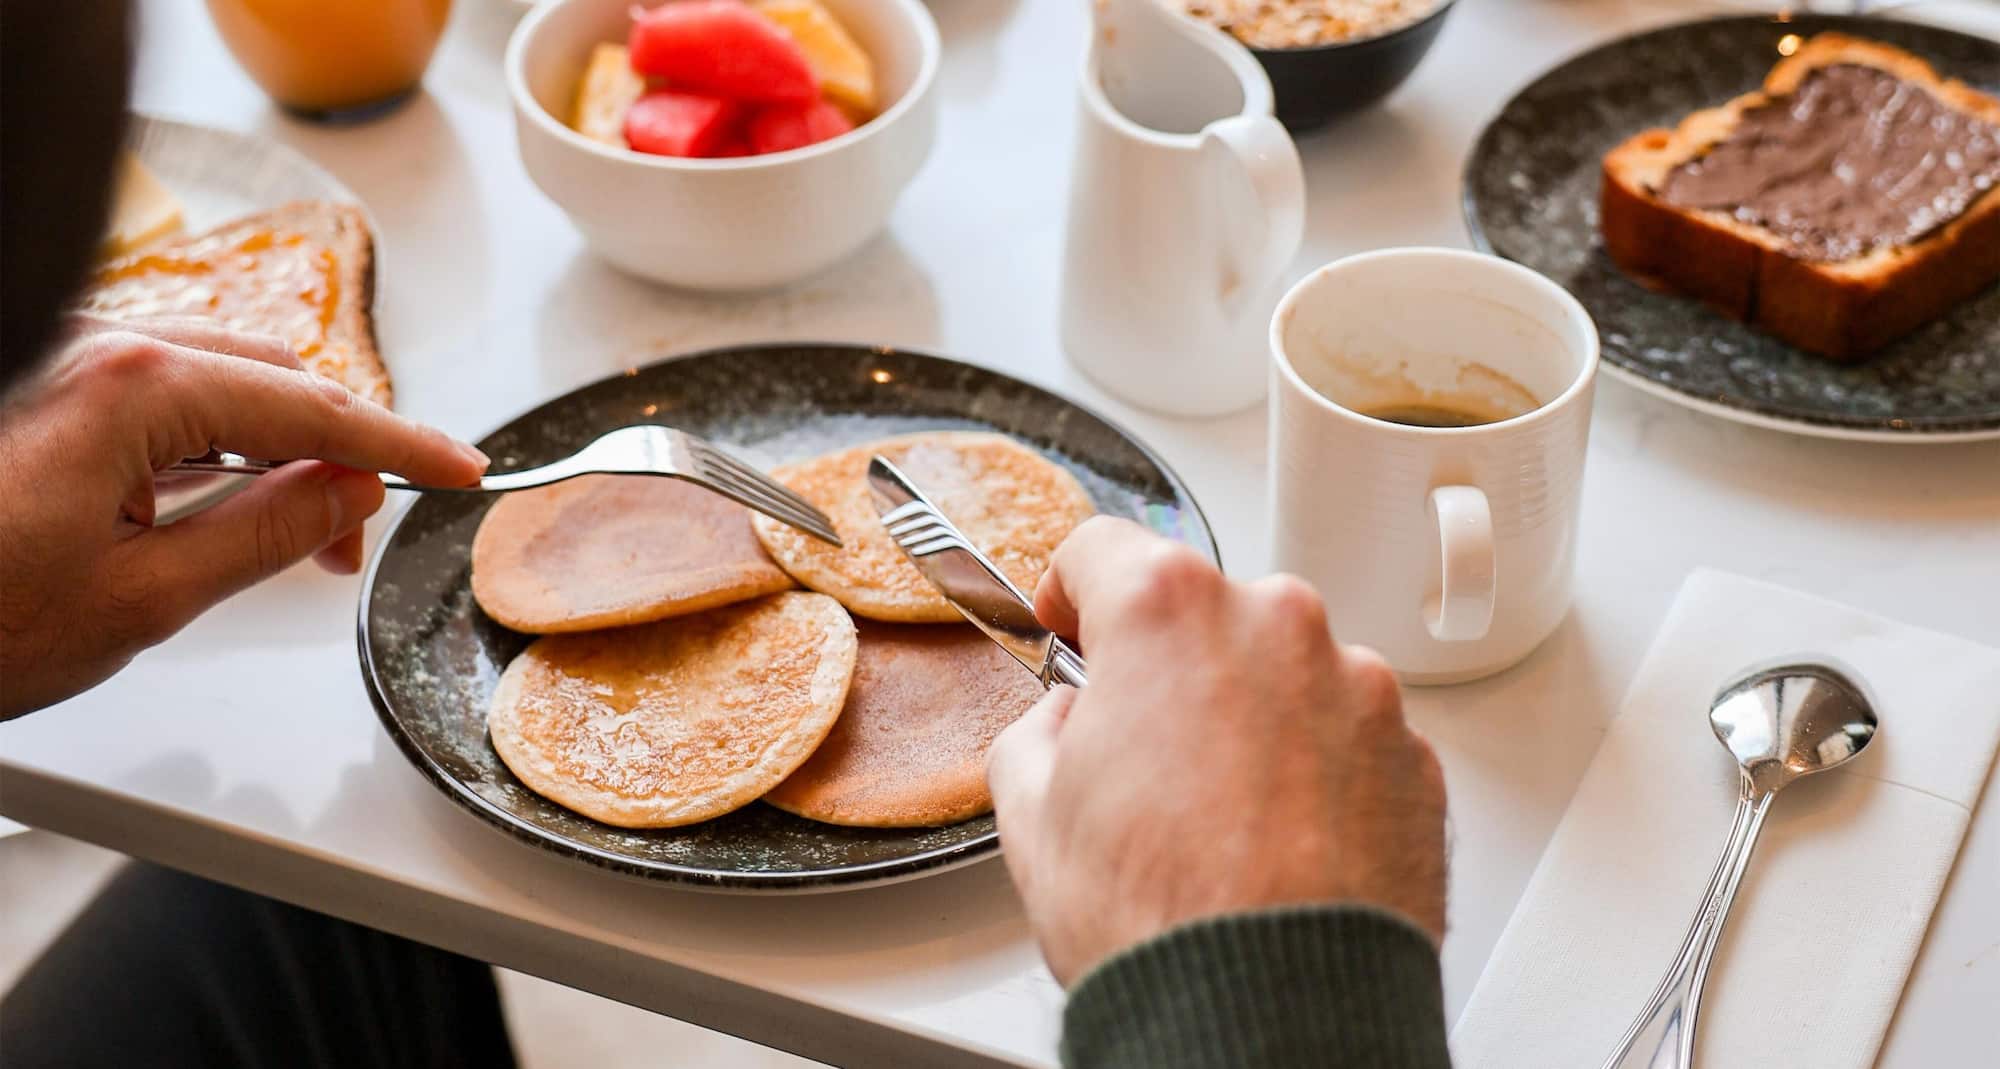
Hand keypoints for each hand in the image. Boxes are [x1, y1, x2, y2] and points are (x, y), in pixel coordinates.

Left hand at [0, 319, 487, 717]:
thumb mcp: (142, 599)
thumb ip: (267, 532)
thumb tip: (349, 491)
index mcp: (133, 388)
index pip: (313, 407)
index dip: (401, 444)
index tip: (462, 467)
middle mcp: (97, 347)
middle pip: (268, 374)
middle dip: (332, 449)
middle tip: (353, 541)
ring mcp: (62, 360)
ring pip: (213, 379)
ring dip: (268, 447)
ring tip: (289, 534)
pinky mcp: (39, 388)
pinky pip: (156, 393)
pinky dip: (207, 443)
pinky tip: (209, 505)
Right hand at [987, 517, 1447, 985]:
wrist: (1272, 1018)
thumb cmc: (1157, 918)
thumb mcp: (1029, 814)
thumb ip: (1040, 730)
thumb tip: (1068, 724)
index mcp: (1169, 611)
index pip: (1103, 547)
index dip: (1072, 590)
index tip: (1071, 622)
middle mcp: (1277, 625)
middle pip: (1206, 610)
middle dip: (1170, 666)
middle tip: (1141, 751)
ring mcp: (1359, 688)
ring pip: (1285, 673)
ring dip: (1251, 718)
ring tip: (1217, 818)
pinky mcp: (1414, 757)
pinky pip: (1347, 737)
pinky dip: (1314, 771)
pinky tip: (1278, 843)